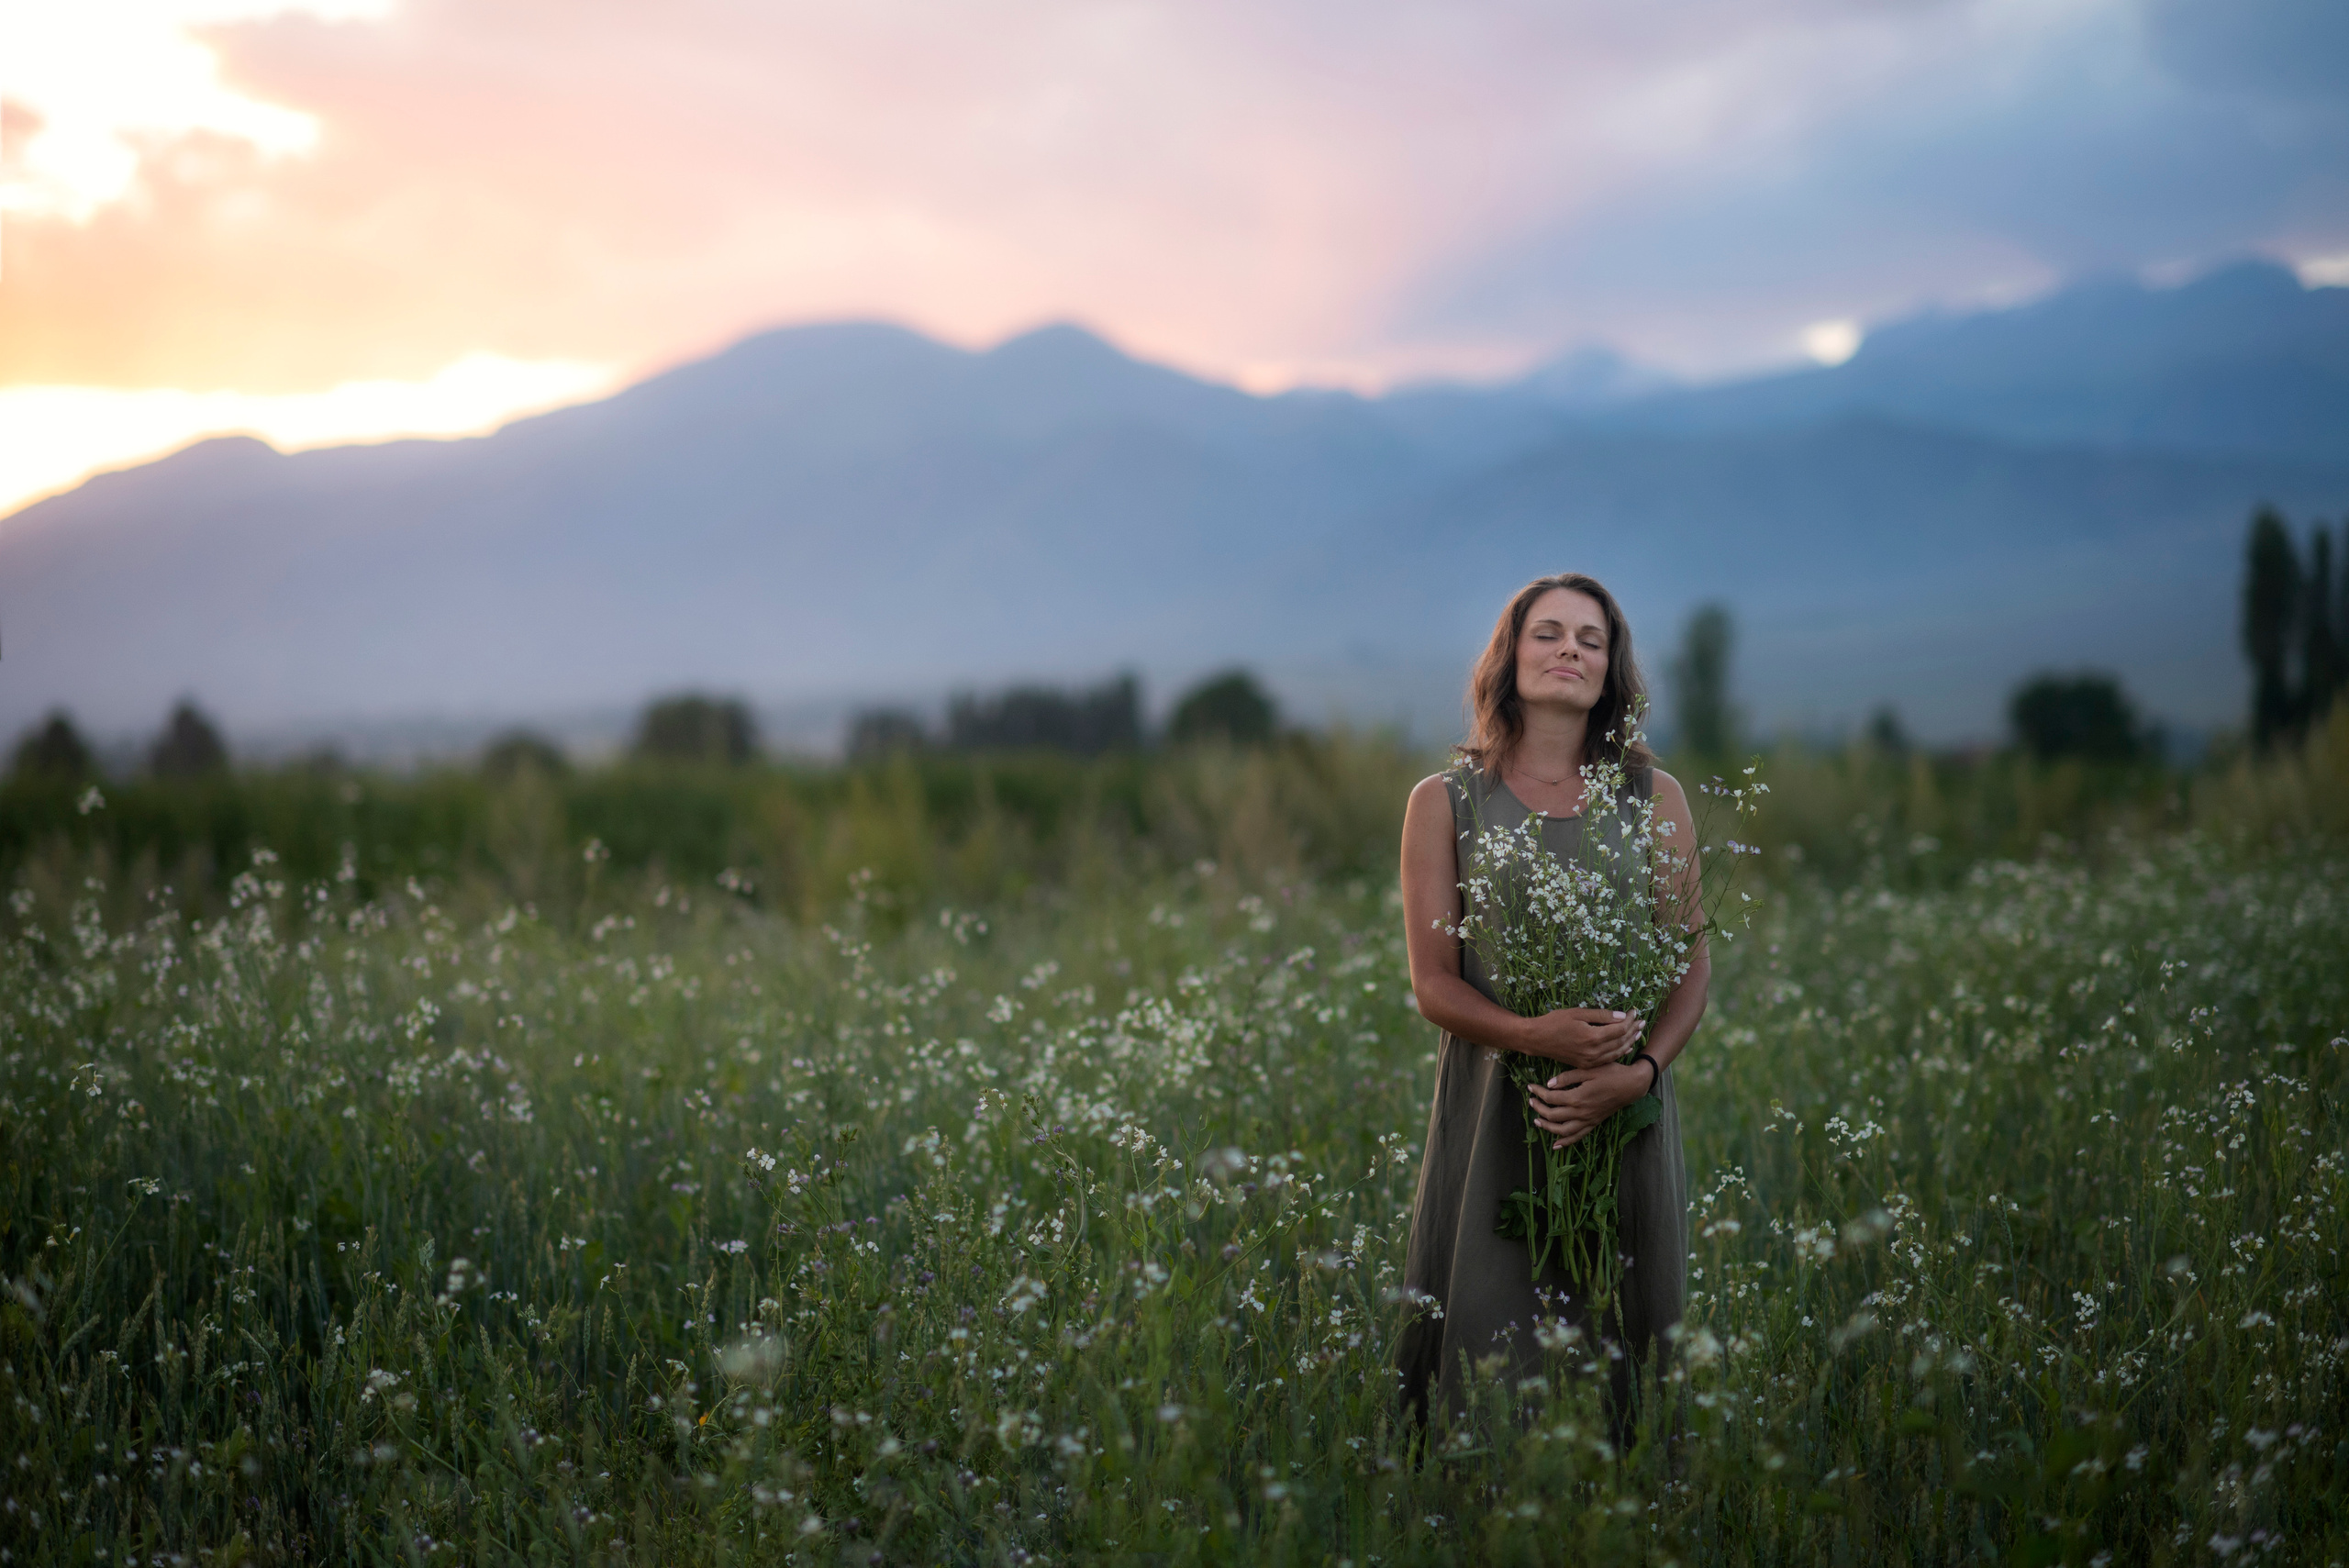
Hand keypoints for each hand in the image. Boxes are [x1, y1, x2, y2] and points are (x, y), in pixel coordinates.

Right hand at [1526, 1007, 1643, 1068]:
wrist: (1537, 1039)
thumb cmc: (1554, 1022)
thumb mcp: (1577, 1013)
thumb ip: (1601, 1015)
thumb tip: (1622, 1015)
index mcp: (1592, 1037)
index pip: (1619, 1029)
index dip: (1629, 1020)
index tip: (1634, 1011)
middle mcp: (1594, 1052)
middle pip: (1621, 1041)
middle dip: (1633, 1030)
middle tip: (1641, 1021)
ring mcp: (1590, 1060)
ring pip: (1617, 1052)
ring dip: (1629, 1042)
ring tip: (1638, 1032)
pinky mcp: (1586, 1064)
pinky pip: (1608, 1059)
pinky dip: (1619, 1052)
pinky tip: (1625, 1046)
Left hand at [1527, 1063, 1644, 1147]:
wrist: (1631, 1085)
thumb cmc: (1611, 1073)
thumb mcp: (1588, 1069)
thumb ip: (1567, 1077)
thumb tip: (1549, 1084)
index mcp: (1578, 1097)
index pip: (1551, 1098)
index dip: (1538, 1093)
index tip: (1531, 1086)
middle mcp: (1581, 1112)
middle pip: (1553, 1115)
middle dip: (1539, 1109)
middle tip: (1530, 1101)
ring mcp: (1588, 1120)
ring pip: (1563, 1130)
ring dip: (1548, 1127)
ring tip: (1537, 1121)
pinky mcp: (1594, 1123)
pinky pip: (1578, 1137)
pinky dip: (1566, 1142)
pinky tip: (1556, 1145)